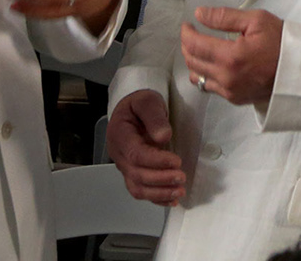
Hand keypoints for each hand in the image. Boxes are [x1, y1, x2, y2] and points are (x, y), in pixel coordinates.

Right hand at [107, 90, 184, 205]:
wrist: (133, 110)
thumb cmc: (139, 105)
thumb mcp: (147, 101)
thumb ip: (154, 117)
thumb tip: (163, 137)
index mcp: (120, 134)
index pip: (136, 154)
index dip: (156, 161)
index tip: (176, 161)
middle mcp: (119, 154)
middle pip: (137, 174)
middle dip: (161, 179)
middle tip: (182, 177)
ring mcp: (125, 166)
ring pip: (137, 187)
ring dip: (159, 193)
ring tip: (180, 191)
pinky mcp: (133, 173)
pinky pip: (141, 190)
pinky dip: (156, 198)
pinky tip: (171, 199)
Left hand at [180, 7, 283, 105]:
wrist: (298, 69)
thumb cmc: (280, 42)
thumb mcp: (256, 20)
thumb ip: (225, 17)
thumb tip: (199, 14)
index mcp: (230, 56)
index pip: (195, 45)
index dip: (186, 33)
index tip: (187, 25)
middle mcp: (226, 77)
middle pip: (192, 62)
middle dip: (187, 46)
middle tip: (191, 34)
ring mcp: (229, 91)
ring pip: (197, 77)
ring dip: (193, 62)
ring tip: (199, 49)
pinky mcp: (234, 98)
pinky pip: (210, 87)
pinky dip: (205, 75)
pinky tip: (211, 65)